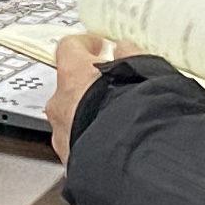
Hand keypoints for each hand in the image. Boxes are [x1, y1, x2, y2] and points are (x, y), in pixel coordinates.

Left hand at [47, 32, 133, 158]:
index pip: (69, 47)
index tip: (95, 45)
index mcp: (74, 73)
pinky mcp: (70, 160)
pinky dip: (91, 143)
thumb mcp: (143, 71)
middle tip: (111, 89)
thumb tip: (126, 50)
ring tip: (117, 122)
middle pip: (69, 87)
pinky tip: (114, 144)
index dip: (84, 45)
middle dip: (88, 88)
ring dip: (89, 118)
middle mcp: (60, 103)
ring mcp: (62, 134)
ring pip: (71, 120)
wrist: (133, 156)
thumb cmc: (136, 110)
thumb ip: (130, 57)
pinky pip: (78, 146)